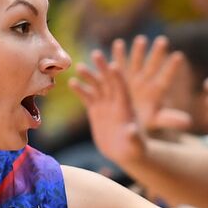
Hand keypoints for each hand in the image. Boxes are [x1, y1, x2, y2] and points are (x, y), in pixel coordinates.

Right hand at [72, 49, 149, 167]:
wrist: (125, 153)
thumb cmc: (135, 149)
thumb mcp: (136, 144)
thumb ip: (134, 136)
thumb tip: (132, 130)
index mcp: (127, 107)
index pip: (123, 89)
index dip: (119, 78)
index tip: (113, 66)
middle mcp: (116, 102)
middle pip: (109, 82)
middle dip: (103, 68)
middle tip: (96, 54)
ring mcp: (106, 105)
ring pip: (97, 87)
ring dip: (89, 76)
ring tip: (80, 67)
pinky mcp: (96, 111)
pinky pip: (88, 97)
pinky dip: (81, 90)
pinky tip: (72, 83)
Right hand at [108, 35, 190, 132]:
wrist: (126, 117)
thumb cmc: (144, 121)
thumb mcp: (156, 121)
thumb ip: (170, 119)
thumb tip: (189, 122)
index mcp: (156, 90)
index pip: (166, 78)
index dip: (171, 68)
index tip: (179, 56)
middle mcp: (146, 80)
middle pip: (153, 65)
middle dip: (157, 53)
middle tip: (163, 41)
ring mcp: (133, 76)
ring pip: (136, 61)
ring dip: (138, 51)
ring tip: (142, 39)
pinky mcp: (120, 75)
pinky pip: (119, 64)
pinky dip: (118, 55)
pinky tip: (118, 43)